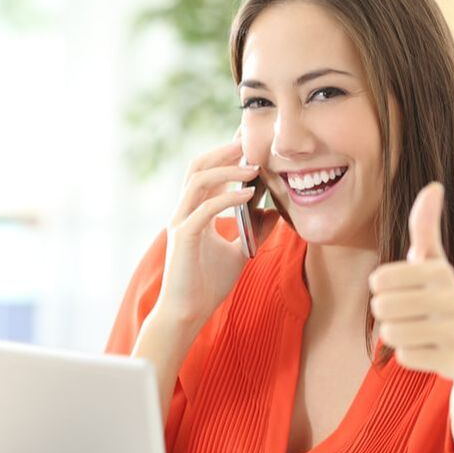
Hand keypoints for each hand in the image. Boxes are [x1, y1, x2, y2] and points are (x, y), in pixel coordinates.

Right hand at [153, 133, 273, 333]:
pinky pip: (205, 208)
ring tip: (253, 165)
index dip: (226, 154)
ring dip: (227, 168)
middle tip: (250, 139)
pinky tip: (249, 194)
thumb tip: (273, 212)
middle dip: (223, 150)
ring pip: (198, 180)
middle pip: (198, 166)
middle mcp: (184, 211)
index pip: (208, 172)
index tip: (249, 141)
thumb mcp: (240, 252)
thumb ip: (254, 231)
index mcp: (194, 211)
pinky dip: (227, 197)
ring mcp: (181, 221)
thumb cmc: (207, 285)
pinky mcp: (183, 236)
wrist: (188, 313)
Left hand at [368, 182, 453, 380]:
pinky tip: (429, 348)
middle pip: (381, 308)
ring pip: (390, 334)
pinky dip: (410, 354)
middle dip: (387, 312)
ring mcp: (452, 331)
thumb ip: (425, 225)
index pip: (379, 280)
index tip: (401, 288)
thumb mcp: (434, 260)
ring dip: (397, 334)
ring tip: (417, 329)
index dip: (382, 287)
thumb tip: (433, 185)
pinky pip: (403, 357)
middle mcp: (450, 299)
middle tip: (408, 312)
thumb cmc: (443, 295)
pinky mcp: (451, 361)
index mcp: (439, 271)